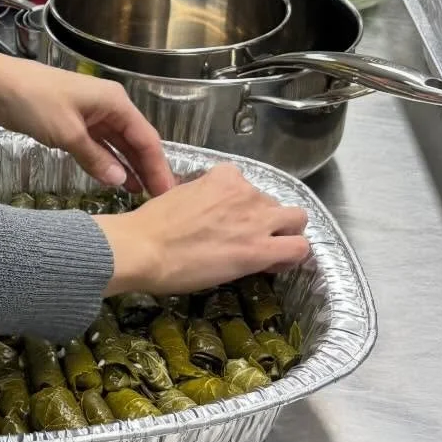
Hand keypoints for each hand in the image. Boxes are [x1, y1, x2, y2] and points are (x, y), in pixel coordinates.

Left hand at [0, 56, 175, 196]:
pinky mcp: (75, 123)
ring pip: (118, 144)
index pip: (146, 138)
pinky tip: (116, 180)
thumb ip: (95, 158)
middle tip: (159, 199)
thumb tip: (120, 181)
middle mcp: (109, 106)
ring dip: (129, 167)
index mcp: (115, 102)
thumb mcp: (67, 133)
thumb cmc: (34, 101)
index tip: (167, 192)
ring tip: (142, 195)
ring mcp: (92, 114)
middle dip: (148, 168)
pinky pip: (100, 145)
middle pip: (136, 141)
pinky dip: (108, 161)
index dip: (158, 167)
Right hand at [97, 165, 309, 294]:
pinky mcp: (259, 249)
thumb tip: (206, 215)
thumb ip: (203, 199)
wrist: (142, 248)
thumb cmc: (149, 226)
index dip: (245, 207)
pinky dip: (292, 256)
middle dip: (265, 220)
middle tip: (248, 240)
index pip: (249, 186)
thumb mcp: (180, 196)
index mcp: (224, 177)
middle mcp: (246, 191)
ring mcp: (256, 219)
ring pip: (297, 219)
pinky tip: (275, 265)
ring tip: (269, 251)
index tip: (234, 224)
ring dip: (285, 233)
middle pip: (273, 203)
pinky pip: (299, 248)